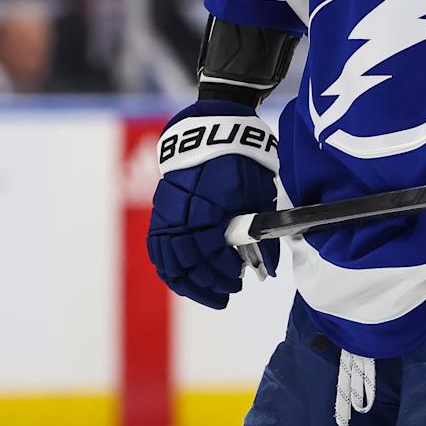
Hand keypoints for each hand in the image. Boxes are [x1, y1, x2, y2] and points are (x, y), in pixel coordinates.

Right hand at [145, 101, 280, 308]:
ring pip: (168, 258)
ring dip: (187, 281)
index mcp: (208, 206)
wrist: (213, 131)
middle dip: (207, 283)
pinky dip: (168, 267)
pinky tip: (182, 280)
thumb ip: (260, 234)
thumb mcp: (258, 195)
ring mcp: (166, 211)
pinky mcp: (160, 210)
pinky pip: (157, 246)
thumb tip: (268, 270)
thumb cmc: (241, 162)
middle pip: (187, 260)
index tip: (237, 281)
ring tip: (206, 293)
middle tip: (227, 293)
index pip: (209, 252)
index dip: (222, 272)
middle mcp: (182, 211)